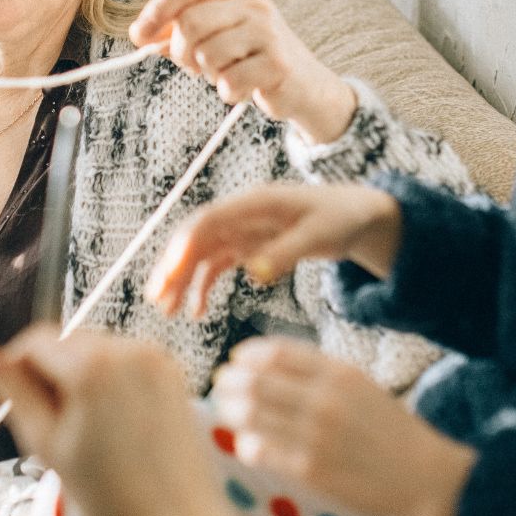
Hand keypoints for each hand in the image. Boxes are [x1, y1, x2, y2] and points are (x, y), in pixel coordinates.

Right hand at [0, 328, 282, 515]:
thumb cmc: (108, 494)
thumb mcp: (46, 442)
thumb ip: (12, 391)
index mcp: (93, 366)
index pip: (36, 340)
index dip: (15, 365)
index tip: (13, 398)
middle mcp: (129, 349)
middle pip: (68, 341)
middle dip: (51, 372)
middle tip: (53, 425)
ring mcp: (156, 358)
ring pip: (97, 349)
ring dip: (81, 375)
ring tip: (87, 429)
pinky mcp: (173, 371)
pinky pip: (126, 361)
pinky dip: (111, 380)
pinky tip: (114, 423)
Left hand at [129, 0, 357, 142]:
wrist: (305, 83)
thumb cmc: (252, 56)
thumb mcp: (217, 34)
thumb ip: (180, 30)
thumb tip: (141, 35)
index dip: (158, 8)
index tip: (140, 35)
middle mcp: (254, 3)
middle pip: (191, 21)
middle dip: (182, 51)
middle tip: (193, 65)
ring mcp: (268, 32)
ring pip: (207, 54)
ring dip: (208, 73)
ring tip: (225, 73)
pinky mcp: (277, 65)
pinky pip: (228, 82)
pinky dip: (227, 92)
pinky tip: (242, 88)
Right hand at [150, 183, 402, 317]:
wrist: (358, 215)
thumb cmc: (341, 217)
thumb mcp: (319, 235)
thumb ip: (286, 253)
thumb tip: (253, 273)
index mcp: (256, 203)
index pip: (208, 220)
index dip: (184, 246)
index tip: (168, 275)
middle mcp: (242, 214)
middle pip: (196, 238)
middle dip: (173, 267)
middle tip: (157, 300)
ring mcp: (243, 231)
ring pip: (201, 254)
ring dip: (181, 280)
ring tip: (168, 311)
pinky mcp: (249, 246)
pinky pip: (217, 266)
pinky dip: (203, 286)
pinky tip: (197, 312)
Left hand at [211, 338, 474, 515]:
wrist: (425, 478)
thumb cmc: (392, 431)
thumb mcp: (363, 387)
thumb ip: (321, 374)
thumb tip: (269, 365)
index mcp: (340, 372)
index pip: (277, 352)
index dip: (248, 354)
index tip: (237, 360)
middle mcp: (325, 399)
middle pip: (257, 380)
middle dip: (230, 381)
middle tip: (220, 384)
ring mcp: (316, 436)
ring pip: (252, 414)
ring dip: (231, 410)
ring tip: (226, 410)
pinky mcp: (311, 471)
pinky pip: (262, 451)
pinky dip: (248, 445)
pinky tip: (247, 444)